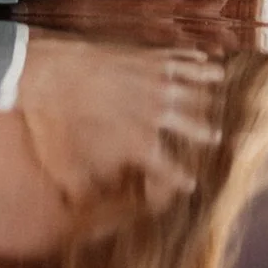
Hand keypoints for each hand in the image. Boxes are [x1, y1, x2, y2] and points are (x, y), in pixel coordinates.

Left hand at [15, 36, 222, 215]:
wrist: (47, 73)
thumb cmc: (53, 122)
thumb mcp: (65, 166)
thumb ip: (80, 191)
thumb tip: (81, 210)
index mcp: (140, 143)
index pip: (169, 167)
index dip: (181, 178)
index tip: (190, 184)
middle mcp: (156, 114)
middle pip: (192, 126)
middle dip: (204, 133)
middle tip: (215, 136)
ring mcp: (154, 82)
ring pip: (193, 88)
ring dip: (208, 91)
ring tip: (221, 88)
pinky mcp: (147, 56)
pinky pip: (179, 58)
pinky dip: (195, 59)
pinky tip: (205, 57)